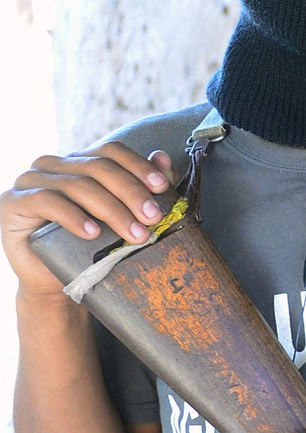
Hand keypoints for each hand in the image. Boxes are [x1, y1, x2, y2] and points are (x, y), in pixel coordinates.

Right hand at [1, 144, 173, 300]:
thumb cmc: (89, 246)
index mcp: (78, 161)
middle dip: (131, 193)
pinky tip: (92, 233)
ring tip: (134, 233)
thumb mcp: (120, 216)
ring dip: (112, 210)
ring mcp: (30, 181)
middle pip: (98, 168)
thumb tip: (163, 158)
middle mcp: (52, 165)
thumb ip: (140, 186)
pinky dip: (73, 217)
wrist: (53, 281)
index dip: (138, 166)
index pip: (111, 151)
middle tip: (153, 218)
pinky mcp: (12, 202)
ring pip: (78, 185)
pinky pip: (46, 201)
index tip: (163, 187)